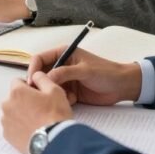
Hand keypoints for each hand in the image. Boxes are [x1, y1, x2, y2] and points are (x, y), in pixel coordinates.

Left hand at [0, 72, 72, 153]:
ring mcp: (5, 121)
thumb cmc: (55, 116)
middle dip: (24, 101)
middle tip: (39, 109)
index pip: (17, 81)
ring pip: (12, 112)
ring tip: (36, 121)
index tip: (38, 94)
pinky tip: (31, 130)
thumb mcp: (55, 90)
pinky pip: (11, 126)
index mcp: (16, 92)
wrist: (54, 142)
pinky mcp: (7, 135)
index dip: (29, 86)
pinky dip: (19, 127)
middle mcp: (6, 105)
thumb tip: (35, 75)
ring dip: (21, 114)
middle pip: (13, 98)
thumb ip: (42, 78)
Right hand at [27, 46, 141, 105]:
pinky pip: (58, 96)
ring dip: (54, 93)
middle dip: (42, 84)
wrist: (122, 86)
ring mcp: (65, 79)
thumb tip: (45, 78)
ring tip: (66, 96)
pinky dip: (62, 99)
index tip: (32, 81)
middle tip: (44, 93)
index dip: (33, 69)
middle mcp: (61, 65)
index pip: (40, 58)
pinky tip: (74, 100)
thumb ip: (65, 72)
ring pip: (49, 87)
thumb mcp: (85, 70)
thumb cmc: (106, 72)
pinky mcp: (70, 92)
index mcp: (63, 53)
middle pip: (41, 74)